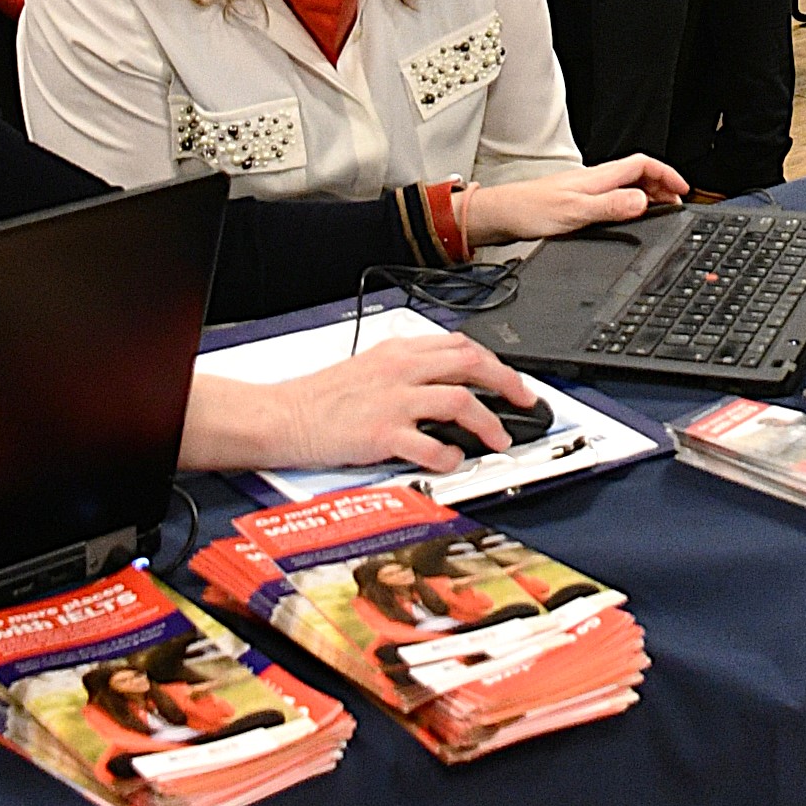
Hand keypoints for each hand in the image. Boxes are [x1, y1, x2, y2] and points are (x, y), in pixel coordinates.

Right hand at [179, 331, 536, 475]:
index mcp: (397, 351)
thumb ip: (406, 369)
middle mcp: (399, 370)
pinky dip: (448, 454)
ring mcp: (392, 401)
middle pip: (470, 364)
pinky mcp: (381, 433)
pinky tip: (452, 460)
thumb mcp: (368, 367)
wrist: (281, 416)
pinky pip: (429, 444)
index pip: (459, 345)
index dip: (494, 362)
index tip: (510, 379)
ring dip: (487, 421)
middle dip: (507, 383)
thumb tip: (444, 380)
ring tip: (498, 439)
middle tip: (524, 402)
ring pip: (460, 399)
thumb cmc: (321, 398)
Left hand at [465, 154, 688, 246]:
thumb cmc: (530, 211)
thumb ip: (610, 206)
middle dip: (662, 186)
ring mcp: (587, 191)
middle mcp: (594, 180)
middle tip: (676, 206)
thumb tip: (642, 201)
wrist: (501, 215)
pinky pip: (614, 199)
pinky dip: (630, 206)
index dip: (667, 173)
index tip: (683, 189)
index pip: (642, 164)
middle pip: (639, 174)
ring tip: (659, 213)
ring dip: (647, 196)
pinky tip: (627, 220)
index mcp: (598, 177)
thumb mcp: (575, 212)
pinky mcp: (578, 203)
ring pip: (627, 186)